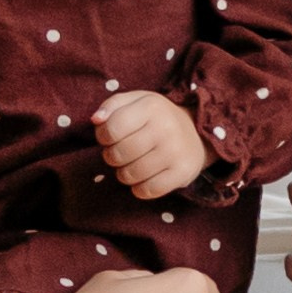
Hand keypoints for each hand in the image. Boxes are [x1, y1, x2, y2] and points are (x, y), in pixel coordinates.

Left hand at [93, 89, 209, 200]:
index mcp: (151, 106)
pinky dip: (139, 188)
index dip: (103, 137)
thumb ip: (112, 105)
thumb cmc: (156, 118)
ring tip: (131, 165)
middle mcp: (165, 128)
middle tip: (120, 154)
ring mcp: (175, 152)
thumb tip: (96, 119)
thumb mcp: (136, 102)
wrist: (196, 133)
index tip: (109, 138)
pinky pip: (148, 190)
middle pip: (119, 154)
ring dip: (124, 174)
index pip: (111, 128)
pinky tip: (143, 179)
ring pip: (131, 174)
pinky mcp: (182, 173)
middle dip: (112, 157)